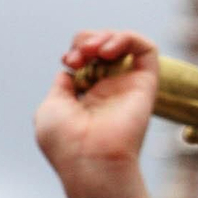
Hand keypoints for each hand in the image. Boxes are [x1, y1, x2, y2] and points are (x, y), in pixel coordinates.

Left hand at [34, 30, 161, 197]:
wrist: (90, 161)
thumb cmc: (66, 143)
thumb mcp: (51, 108)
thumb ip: (62, 87)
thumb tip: (70, 72)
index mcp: (87, 96)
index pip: (87, 58)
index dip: (76, 50)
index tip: (68, 62)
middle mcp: (110, 89)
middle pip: (104, 45)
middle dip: (86, 40)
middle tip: (79, 56)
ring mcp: (128, 86)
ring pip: (125, 43)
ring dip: (105, 37)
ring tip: (93, 50)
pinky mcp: (146, 84)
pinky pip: (146, 49)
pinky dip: (127, 38)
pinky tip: (108, 50)